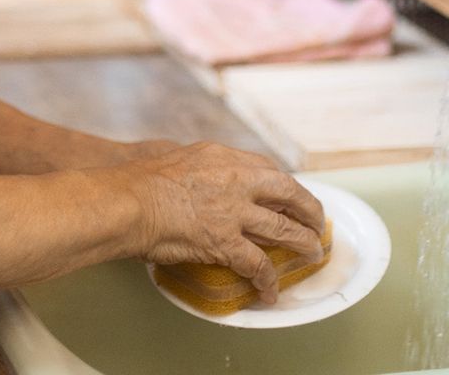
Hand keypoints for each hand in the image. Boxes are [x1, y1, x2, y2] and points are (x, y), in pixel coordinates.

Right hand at [123, 142, 326, 305]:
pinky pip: (257, 264)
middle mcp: (238, 181)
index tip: (289, 196)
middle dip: (309, 209)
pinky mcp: (226, 242)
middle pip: (288, 193)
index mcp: (225, 158)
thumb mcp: (178, 158)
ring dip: (302, 243)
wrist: (130, 201)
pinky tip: (272, 290)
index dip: (284, 186)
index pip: (268, 169)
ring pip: (283, 228)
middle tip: (317, 221)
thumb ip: (200, 166)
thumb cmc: (142, 181)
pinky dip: (268, 279)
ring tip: (312, 252)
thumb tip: (200, 173)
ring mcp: (235, 212)